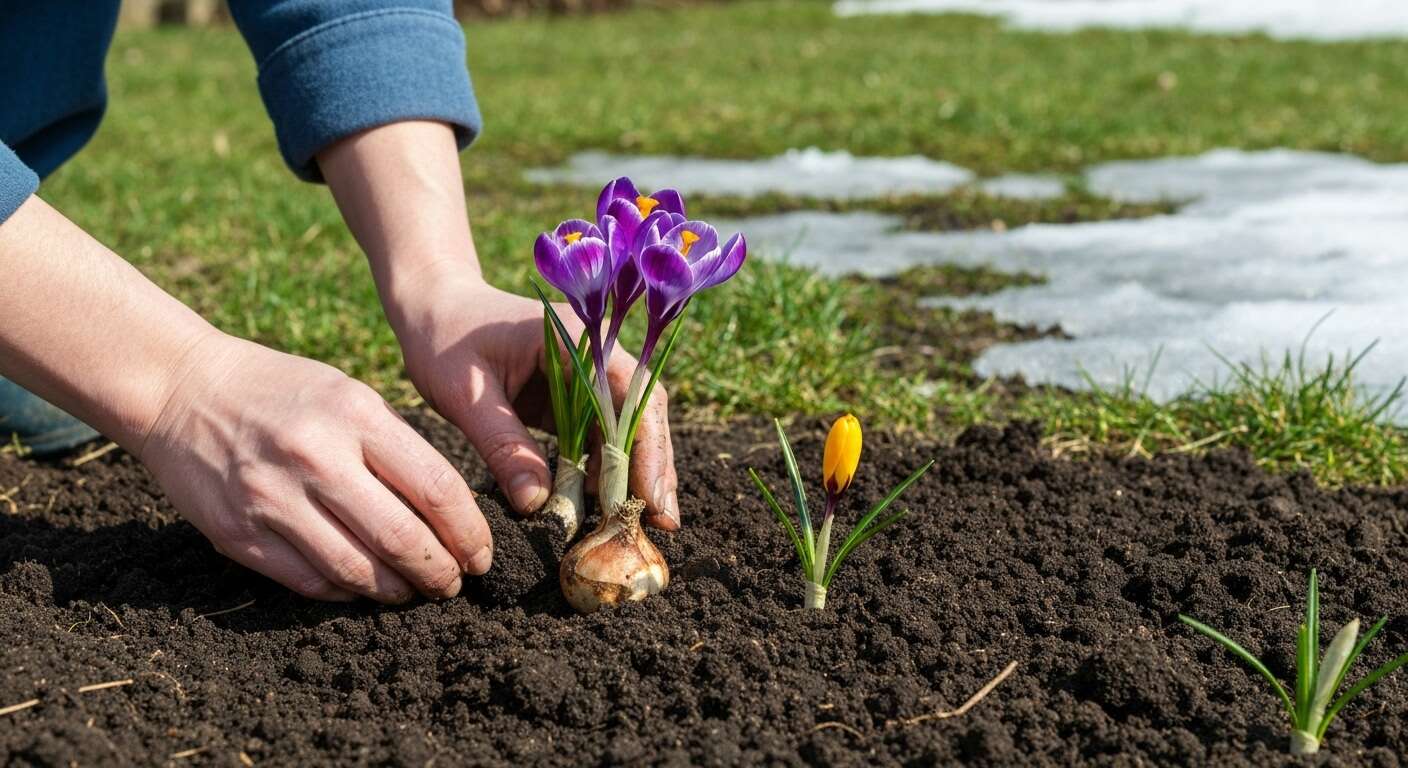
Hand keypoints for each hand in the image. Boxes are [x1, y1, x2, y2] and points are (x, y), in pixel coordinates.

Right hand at [138, 332, 491, 602]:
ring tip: (414, 591)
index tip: (482, 553)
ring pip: (357, 570)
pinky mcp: (238, 533)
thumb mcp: (348, 394)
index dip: (469, 531)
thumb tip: (453, 510)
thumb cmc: (282, 392)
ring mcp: (272, 498)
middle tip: (455, 583)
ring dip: (396, 591)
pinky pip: (309, 581)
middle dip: (440, 571)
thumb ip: (396, 446)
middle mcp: (315, 456)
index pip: (435, 487)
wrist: (181, 389)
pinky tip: (364, 586)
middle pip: (401, 537)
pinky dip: (346, 591)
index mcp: (354, 415)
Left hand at [390, 272, 680, 529]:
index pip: (632, 395)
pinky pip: (600, 440)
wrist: (432, 310)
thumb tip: (538, 505)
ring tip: (633, 527)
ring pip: (627, 432)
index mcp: (578, 337)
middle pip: (642, 415)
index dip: (648, 449)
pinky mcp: (574, 400)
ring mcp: (588, 378)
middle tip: (661, 525)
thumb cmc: (444, 339)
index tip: (652, 499)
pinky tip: (602, 511)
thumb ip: (503, 446)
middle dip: (652, 470)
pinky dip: (604, 475)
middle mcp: (597, 353)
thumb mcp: (465, 394)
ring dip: (632, 478)